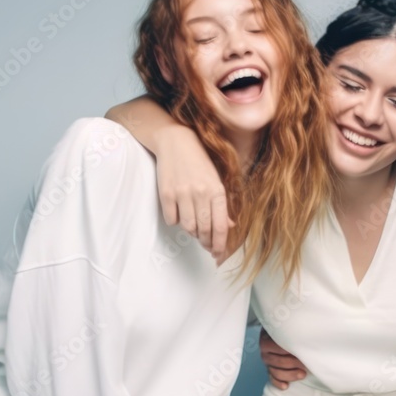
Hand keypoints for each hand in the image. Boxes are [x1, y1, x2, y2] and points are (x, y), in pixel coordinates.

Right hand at [155, 125, 233, 259]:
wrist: (176, 142)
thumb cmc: (199, 162)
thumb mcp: (216, 180)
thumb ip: (222, 204)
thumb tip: (229, 226)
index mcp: (217, 191)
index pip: (220, 226)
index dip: (220, 244)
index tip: (218, 253)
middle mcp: (201, 193)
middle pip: (204, 230)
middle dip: (206, 242)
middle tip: (206, 245)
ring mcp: (182, 194)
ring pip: (187, 227)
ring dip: (191, 231)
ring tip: (193, 224)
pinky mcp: (166, 193)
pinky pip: (171, 219)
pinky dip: (175, 220)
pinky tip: (178, 211)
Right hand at [259, 328, 306, 389]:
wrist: (280, 333)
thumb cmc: (287, 330)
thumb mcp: (287, 327)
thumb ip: (291, 331)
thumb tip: (304, 334)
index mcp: (266, 340)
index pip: (277, 348)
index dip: (290, 351)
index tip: (303, 352)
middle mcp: (264, 352)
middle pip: (278, 362)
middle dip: (293, 364)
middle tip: (306, 364)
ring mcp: (267, 363)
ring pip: (276, 373)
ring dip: (290, 375)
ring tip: (303, 374)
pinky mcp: (270, 370)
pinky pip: (272, 379)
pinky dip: (278, 383)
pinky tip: (285, 386)